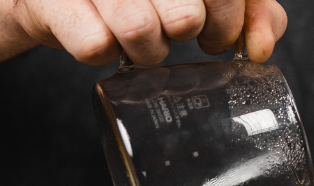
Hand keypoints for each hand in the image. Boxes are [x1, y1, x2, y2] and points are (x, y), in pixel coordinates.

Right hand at [7, 0, 286, 66]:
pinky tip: (104, 36)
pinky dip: (105, 54)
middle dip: (189, 36)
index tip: (218, 35)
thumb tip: (260, 47)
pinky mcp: (53, 2)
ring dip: (146, 50)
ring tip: (141, 37)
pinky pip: (95, 48)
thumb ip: (248, 9)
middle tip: (176, 31)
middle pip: (186, 17)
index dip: (230, 22)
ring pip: (139, 32)